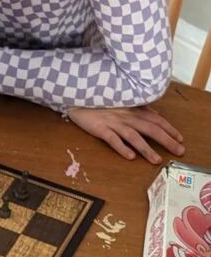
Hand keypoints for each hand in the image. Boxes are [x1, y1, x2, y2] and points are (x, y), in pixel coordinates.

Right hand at [67, 105, 184, 162]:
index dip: (169, 128)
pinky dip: (121, 147)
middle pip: (149, 128)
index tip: (180, 139)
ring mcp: (112, 122)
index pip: (155, 119)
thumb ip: (137, 108)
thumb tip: (154, 114)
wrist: (76, 96)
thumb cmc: (98, 101)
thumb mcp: (120, 102)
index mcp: (131, 108)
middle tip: (179, 151)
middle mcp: (125, 115)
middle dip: (166, 140)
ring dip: (146, 148)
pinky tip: (130, 156)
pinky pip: (112, 139)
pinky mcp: (99, 128)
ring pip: (133, 135)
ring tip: (157, 160)